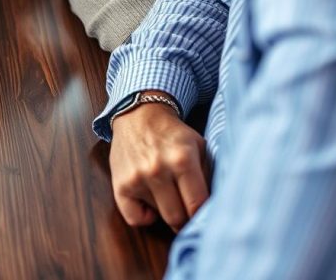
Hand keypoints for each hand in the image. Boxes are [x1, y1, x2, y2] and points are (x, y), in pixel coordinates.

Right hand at [109, 100, 208, 230]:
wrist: (138, 115)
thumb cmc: (173, 134)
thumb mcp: (199, 146)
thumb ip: (209, 175)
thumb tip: (215, 207)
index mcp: (182, 159)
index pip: (197, 205)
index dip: (204, 216)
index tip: (206, 217)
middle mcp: (157, 170)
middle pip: (177, 218)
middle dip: (187, 219)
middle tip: (190, 213)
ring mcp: (136, 178)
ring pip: (159, 217)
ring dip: (167, 212)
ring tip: (170, 197)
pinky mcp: (120, 184)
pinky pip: (134, 219)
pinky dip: (143, 217)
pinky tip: (150, 203)